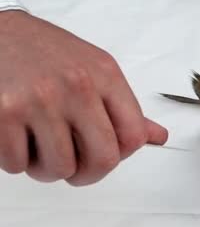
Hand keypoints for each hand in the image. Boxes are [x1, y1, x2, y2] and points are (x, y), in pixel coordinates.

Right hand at [0, 10, 167, 184]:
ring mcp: (40, 100)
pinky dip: (15, 160)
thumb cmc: (46, 52)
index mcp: (105, 76)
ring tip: (40, 144)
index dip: (120, 156)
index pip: (134, 137)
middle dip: (87, 174)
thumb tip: (157, 137)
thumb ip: (124, 108)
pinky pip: (17, 165)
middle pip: (103, 161)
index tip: (106, 153)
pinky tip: (16, 136)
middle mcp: (77, 87)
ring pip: (60, 169)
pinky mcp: (3, 113)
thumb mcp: (95, 70)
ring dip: (47, 168)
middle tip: (74, 166)